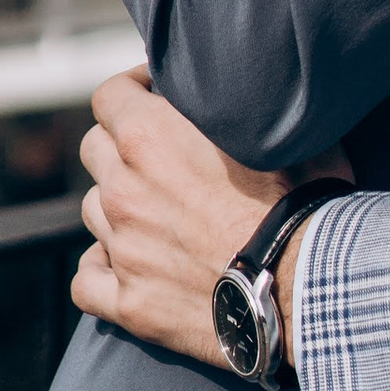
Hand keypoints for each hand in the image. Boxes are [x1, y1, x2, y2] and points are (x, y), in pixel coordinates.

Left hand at [73, 67, 328, 370]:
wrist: (303, 288)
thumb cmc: (298, 203)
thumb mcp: (278, 130)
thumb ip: (241, 104)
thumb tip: (249, 86)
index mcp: (149, 137)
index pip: (109, 95)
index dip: (132, 89)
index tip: (155, 95)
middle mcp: (124, 188)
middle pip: (95, 148)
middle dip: (121, 144)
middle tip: (160, 155)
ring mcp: (122, 248)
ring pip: (93, 210)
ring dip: (118, 206)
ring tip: (156, 214)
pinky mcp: (130, 304)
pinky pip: (86, 281)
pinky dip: (101, 269)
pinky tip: (124, 265)